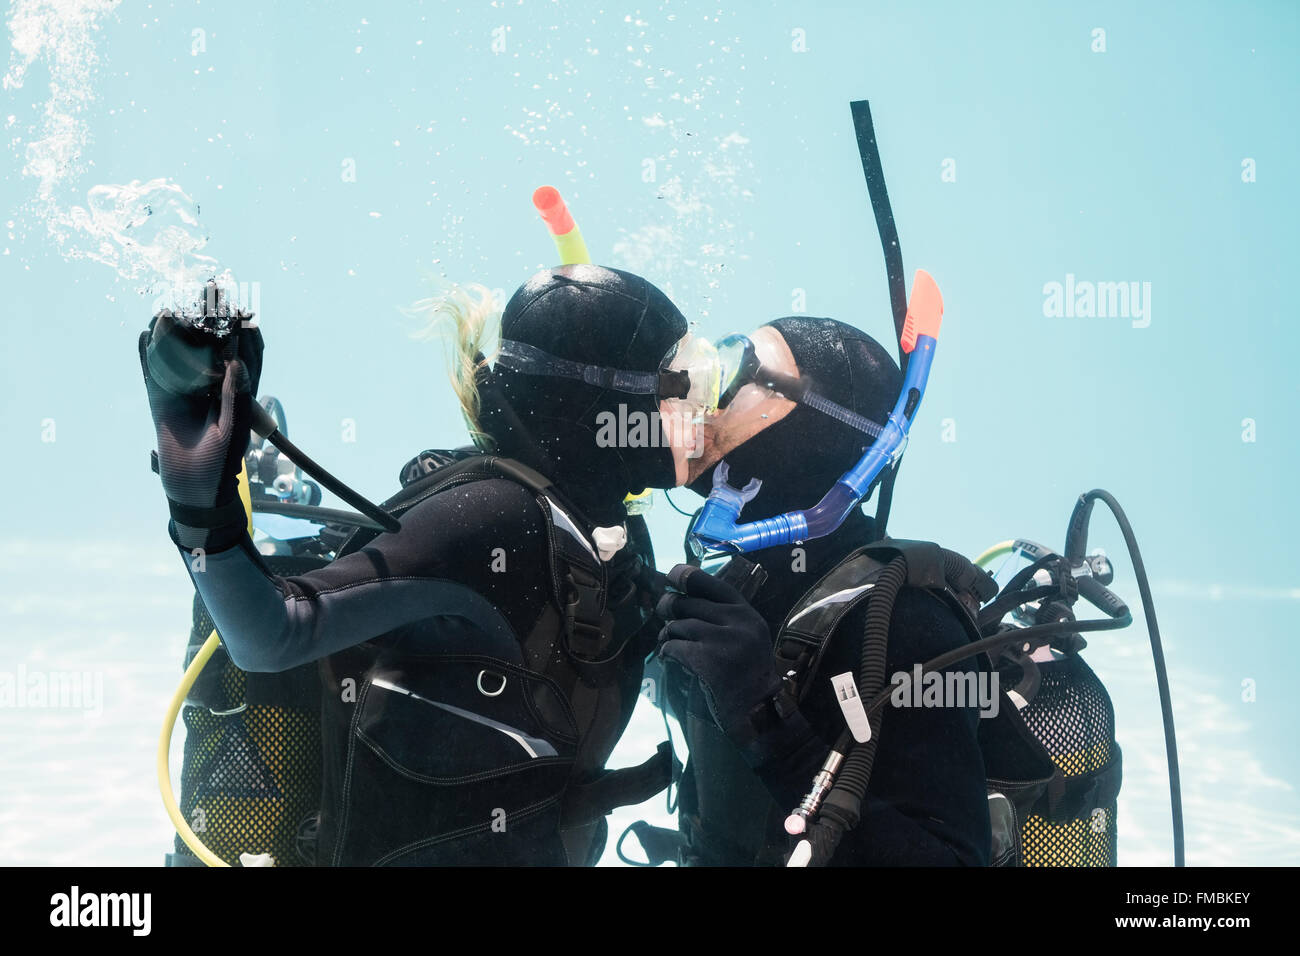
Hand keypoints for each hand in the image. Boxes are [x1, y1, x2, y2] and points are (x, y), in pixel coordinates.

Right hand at [139, 315, 262, 546]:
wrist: (195, 487)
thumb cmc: (222, 462)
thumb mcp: (233, 425)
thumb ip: (234, 394)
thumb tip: (236, 360)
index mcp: (236, 389)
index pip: (242, 353)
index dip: (242, 330)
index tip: (241, 308)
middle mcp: (211, 385)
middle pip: (210, 345)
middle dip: (209, 319)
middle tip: (209, 290)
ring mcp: (185, 390)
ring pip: (181, 353)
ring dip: (178, 329)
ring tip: (174, 304)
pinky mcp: (161, 399)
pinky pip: (153, 372)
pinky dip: (148, 354)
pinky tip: (146, 333)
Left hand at [655, 563, 784, 746]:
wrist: (760, 711)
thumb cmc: (748, 674)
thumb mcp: (747, 636)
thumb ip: (724, 617)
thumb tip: (684, 598)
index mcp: (747, 613)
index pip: (713, 584)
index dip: (687, 576)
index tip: (671, 574)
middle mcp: (737, 621)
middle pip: (689, 603)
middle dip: (669, 607)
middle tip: (662, 614)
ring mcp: (722, 640)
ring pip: (678, 625)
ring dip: (667, 634)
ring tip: (666, 642)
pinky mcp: (707, 660)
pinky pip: (674, 647)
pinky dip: (666, 652)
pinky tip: (668, 658)